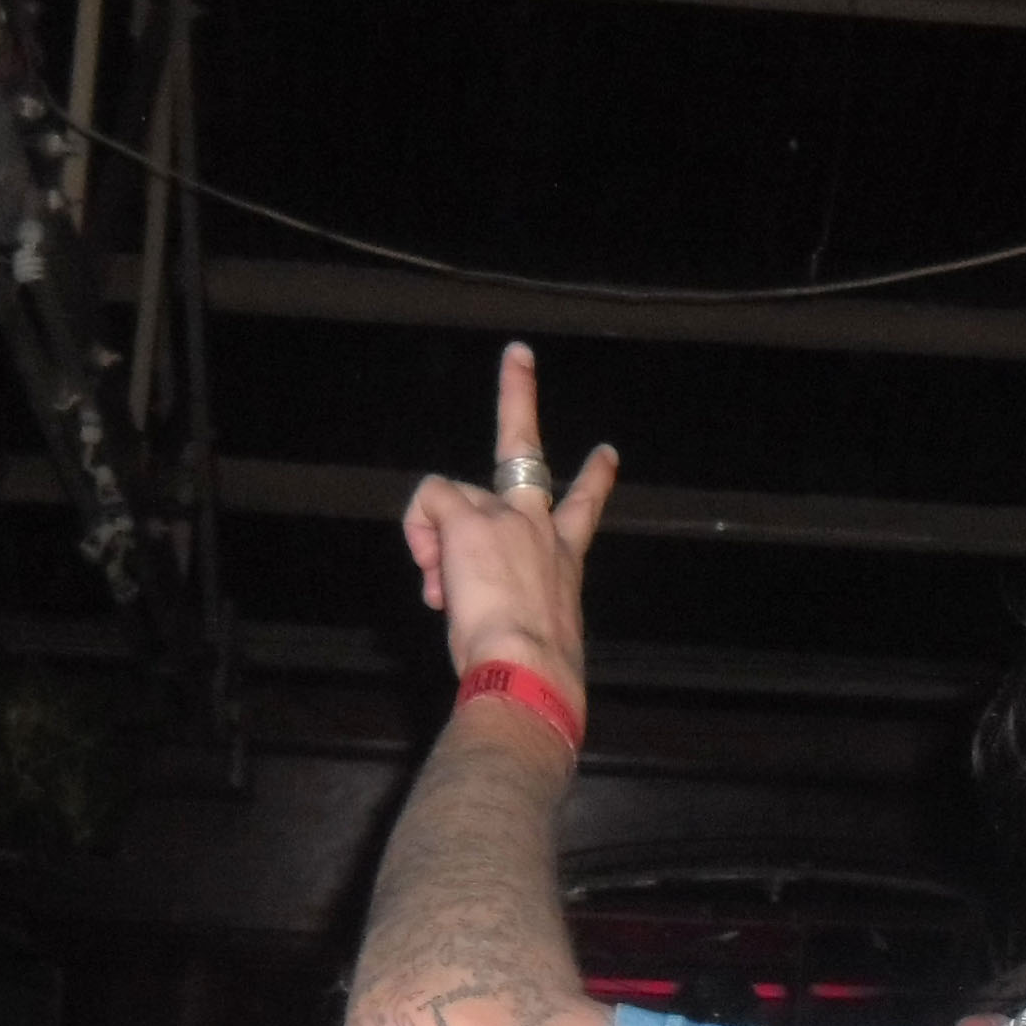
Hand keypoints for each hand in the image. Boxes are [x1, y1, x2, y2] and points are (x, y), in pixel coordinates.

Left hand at [398, 343, 615, 709]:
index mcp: (563, 557)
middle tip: (518, 355)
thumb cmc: (535, 668)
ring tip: (442, 588)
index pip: (583, 506)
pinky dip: (419, 534)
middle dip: (519, 394)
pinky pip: (428, 503)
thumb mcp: (535, 632)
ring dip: (434, 539)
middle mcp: (539, 525)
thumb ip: (510, 607)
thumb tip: (460, 603)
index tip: (606, 453)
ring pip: (449, 498)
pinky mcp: (468, 518)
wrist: (532, 669)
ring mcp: (505, 515)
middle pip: (524, 448)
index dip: (595, 479)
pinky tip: (432, 573)